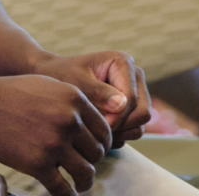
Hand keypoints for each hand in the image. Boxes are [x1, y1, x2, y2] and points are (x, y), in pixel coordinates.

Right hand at [0, 73, 111, 195]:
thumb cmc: (13, 92)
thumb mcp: (49, 84)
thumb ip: (72, 101)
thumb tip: (90, 122)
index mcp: (74, 98)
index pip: (104, 130)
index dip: (103, 144)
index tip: (95, 151)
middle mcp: (68, 120)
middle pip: (97, 153)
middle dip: (92, 162)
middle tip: (84, 166)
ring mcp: (53, 143)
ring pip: (86, 173)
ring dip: (85, 182)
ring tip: (80, 184)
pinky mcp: (37, 164)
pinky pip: (62, 189)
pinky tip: (66, 194)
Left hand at [31, 50, 150, 146]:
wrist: (54, 78)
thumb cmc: (63, 75)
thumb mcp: (76, 82)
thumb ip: (98, 93)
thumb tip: (122, 105)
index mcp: (123, 62)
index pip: (132, 99)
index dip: (116, 117)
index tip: (96, 124)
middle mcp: (134, 76)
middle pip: (143, 113)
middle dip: (121, 126)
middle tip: (97, 130)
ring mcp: (135, 92)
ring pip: (140, 124)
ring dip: (119, 133)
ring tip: (95, 130)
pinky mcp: (132, 107)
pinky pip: (133, 130)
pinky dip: (118, 135)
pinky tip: (98, 130)